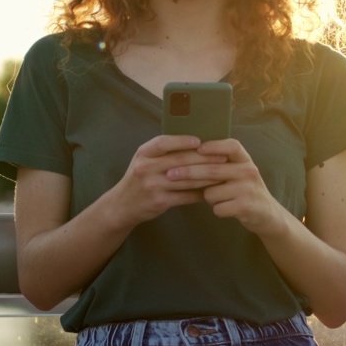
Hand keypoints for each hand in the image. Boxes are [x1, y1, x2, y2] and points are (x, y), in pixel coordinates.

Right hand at [109, 134, 228, 226]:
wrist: (122, 205)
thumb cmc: (139, 178)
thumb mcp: (144, 160)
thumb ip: (162, 152)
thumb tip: (194, 143)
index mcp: (143, 154)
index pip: (163, 143)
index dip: (181, 141)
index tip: (199, 141)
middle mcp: (146, 168)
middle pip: (179, 161)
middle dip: (204, 158)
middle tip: (222, 157)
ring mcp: (153, 186)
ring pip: (186, 179)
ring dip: (207, 177)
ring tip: (222, 173)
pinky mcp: (160, 202)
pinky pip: (185, 196)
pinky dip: (199, 193)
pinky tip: (211, 190)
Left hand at [167, 139, 287, 234]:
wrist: (267, 215)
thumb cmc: (244, 190)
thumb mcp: (238, 172)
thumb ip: (221, 164)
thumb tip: (187, 154)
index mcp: (245, 160)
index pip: (231, 146)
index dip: (214, 145)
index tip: (197, 148)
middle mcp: (249, 171)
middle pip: (213, 169)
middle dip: (188, 172)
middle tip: (169, 175)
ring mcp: (248, 189)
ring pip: (212, 192)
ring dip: (208, 197)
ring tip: (218, 198)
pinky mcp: (246, 206)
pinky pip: (218, 207)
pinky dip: (217, 209)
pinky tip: (225, 209)